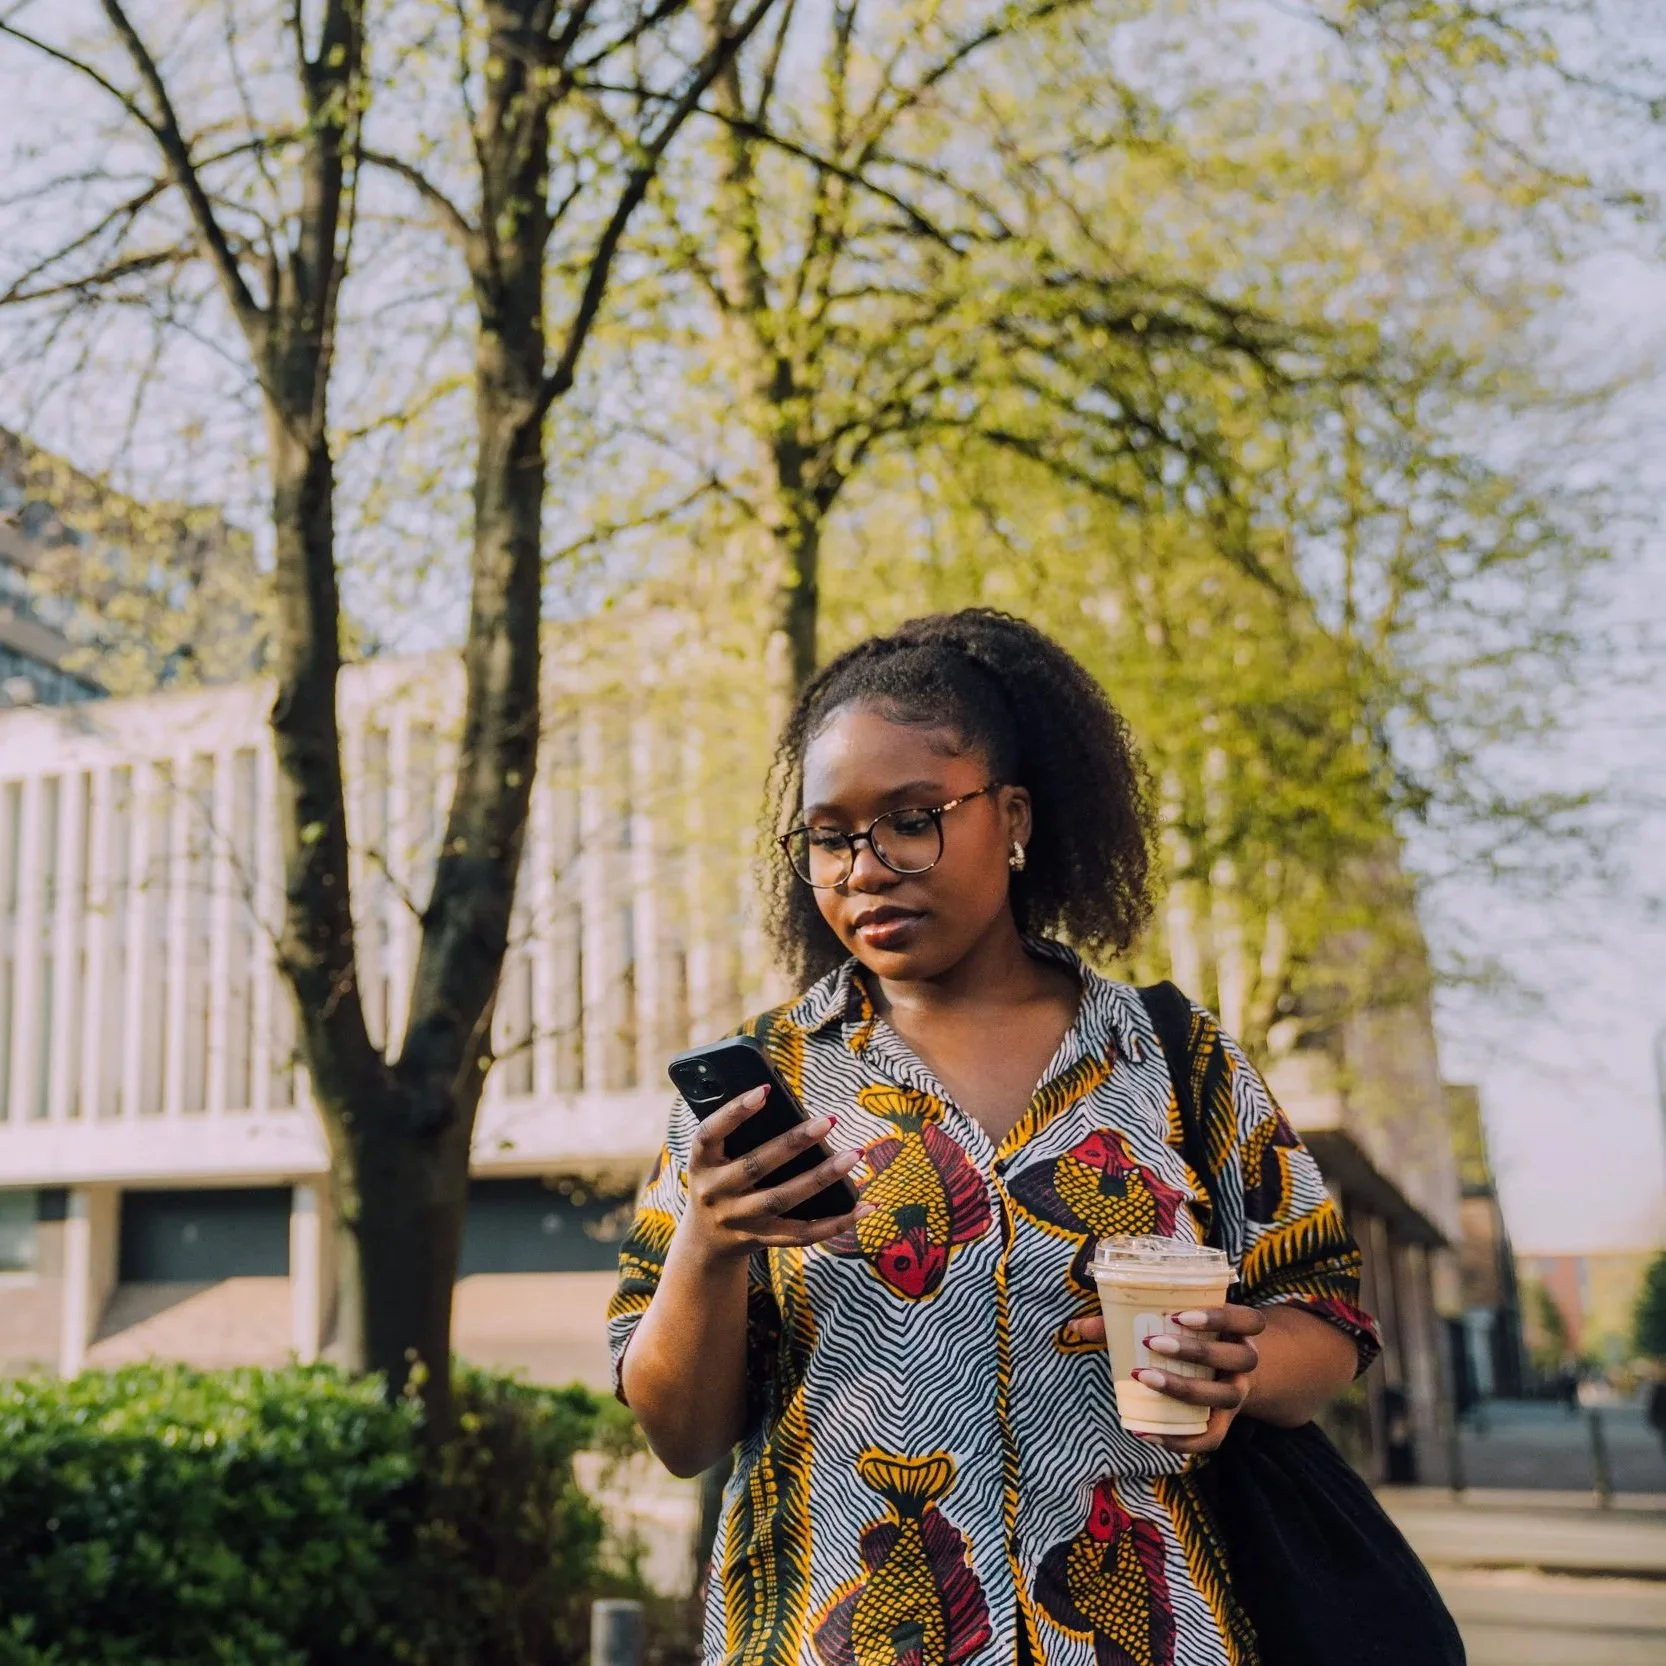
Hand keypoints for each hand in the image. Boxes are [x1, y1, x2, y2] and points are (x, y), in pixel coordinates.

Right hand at [682, 1086, 871, 1258]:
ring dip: (822, 1176)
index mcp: (700, 1164)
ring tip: (853, 1154)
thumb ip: (738, 1134)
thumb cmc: (720, 1180)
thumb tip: (784, 1102)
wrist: (706, 1241)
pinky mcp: (763, 1240)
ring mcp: (739, 1221)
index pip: (710, 1134)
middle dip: (794, 1143)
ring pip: (783, 1199)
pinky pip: (803, 1233)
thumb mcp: (715, 1158)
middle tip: (829, 1121)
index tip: (764, 1090)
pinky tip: (865, 1205)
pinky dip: (837, 1222)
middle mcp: (714, 1194)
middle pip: (756, 1167)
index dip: (734, 1112)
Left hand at [1067, 1304, 1266, 1453]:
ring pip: (1226, 1396)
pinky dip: (1181, 1438)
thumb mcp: (1169, 1326)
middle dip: (1196, 1351)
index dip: (1220, 1317)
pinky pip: (1212, 1438)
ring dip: (1186, 1388)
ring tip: (1145, 1377)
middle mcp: (1245, 1361)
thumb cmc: (1187, 1340)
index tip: (1179, 1315)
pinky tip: (1147, 1431)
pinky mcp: (1226, 1423)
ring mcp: (1238, 1393)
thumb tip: (1075, 1326)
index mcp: (1237, 1330)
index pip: (1247, 1320)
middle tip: (1153, 1342)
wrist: (1223, 1372)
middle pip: (1239, 1358)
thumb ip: (1124, 1322)